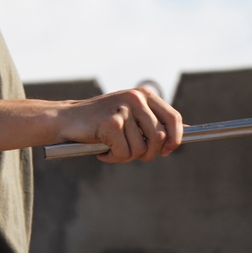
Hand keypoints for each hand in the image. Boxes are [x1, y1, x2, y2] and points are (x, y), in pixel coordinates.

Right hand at [59, 86, 182, 162]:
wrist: (66, 119)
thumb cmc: (101, 121)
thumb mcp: (131, 115)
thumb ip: (154, 121)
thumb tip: (186, 130)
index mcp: (144, 95)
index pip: (173, 118)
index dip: (174, 138)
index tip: (167, 151)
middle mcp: (136, 98)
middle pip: (159, 137)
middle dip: (148, 153)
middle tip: (132, 155)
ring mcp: (123, 109)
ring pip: (140, 148)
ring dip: (126, 157)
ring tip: (112, 150)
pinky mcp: (111, 123)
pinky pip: (124, 152)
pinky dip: (113, 158)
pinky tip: (103, 151)